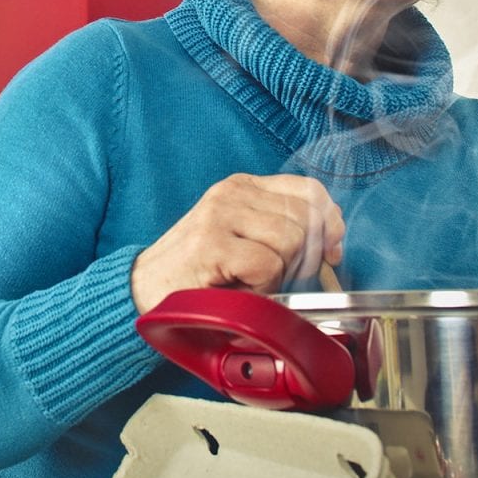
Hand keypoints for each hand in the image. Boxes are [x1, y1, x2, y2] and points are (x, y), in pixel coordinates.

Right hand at [131, 173, 343, 313]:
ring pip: (290, 241)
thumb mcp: (242, 239)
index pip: (309, 190)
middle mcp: (231, 193)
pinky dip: (260, 289)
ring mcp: (220, 216)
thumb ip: (283, 229)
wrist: (143, 291)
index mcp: (242, 187)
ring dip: (278, 276)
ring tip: (249, 283)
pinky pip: (267, 265)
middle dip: (305, 259)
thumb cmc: (197, 273)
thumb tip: (335, 241)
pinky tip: (238, 291)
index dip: (330, 222)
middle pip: (305, 219)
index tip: (331, 251)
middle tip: (277, 280)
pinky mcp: (211, 244)